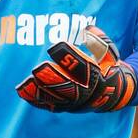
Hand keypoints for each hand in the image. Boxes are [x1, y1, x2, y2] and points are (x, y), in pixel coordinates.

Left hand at [15, 25, 136, 112]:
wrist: (114, 94)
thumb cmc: (108, 67)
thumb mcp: (109, 53)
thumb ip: (99, 41)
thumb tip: (87, 29)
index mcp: (100, 77)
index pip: (83, 67)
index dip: (69, 57)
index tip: (55, 46)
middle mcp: (89, 93)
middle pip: (69, 87)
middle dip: (53, 78)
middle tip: (37, 69)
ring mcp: (77, 103)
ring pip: (58, 98)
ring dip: (42, 91)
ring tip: (27, 82)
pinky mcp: (68, 108)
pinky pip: (51, 105)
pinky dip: (37, 100)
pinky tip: (23, 92)